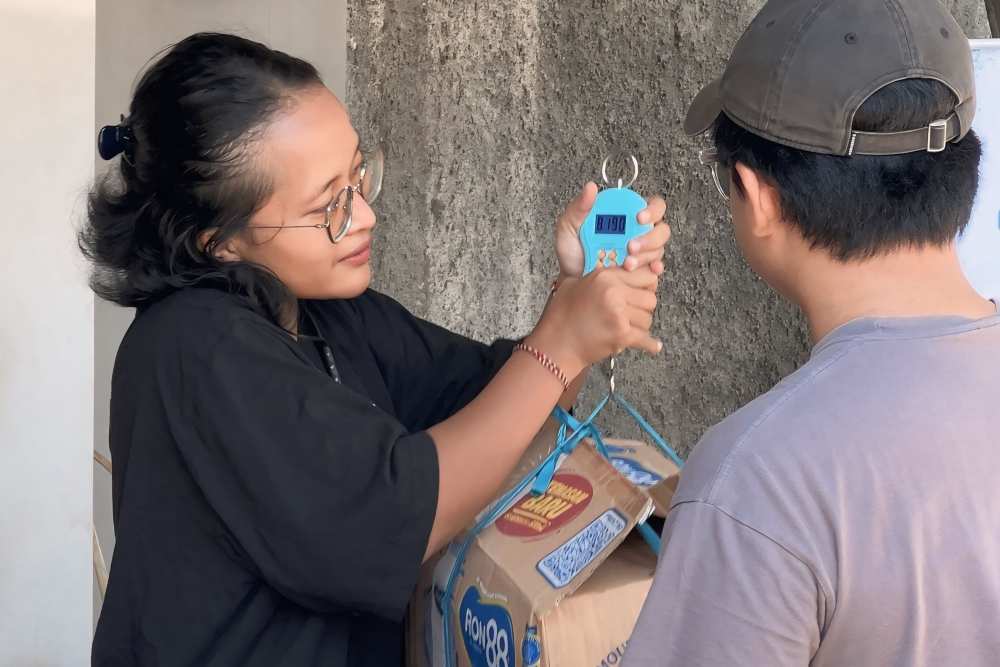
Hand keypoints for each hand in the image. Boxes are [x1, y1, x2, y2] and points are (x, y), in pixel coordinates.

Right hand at [529, 266, 661, 376]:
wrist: (556, 344)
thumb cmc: (561, 315)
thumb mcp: (573, 284)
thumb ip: (596, 276)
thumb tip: (613, 273)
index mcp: (604, 277)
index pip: (642, 274)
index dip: (644, 284)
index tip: (641, 291)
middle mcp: (614, 293)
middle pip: (650, 296)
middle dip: (644, 305)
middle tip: (634, 311)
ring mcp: (619, 315)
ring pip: (648, 317)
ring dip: (641, 323)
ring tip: (630, 326)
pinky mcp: (622, 336)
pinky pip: (646, 339)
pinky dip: (650, 344)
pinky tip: (654, 346)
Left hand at [554, 183, 670, 278]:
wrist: (569, 280)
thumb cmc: (571, 251)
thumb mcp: (569, 226)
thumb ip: (579, 208)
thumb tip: (590, 187)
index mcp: (625, 216)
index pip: (652, 206)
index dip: (652, 210)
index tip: (639, 217)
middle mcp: (637, 232)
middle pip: (661, 229)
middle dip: (650, 237)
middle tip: (630, 246)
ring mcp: (642, 252)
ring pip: (658, 249)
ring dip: (646, 255)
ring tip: (626, 264)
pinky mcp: (642, 270)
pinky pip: (656, 268)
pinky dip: (654, 269)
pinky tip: (647, 270)